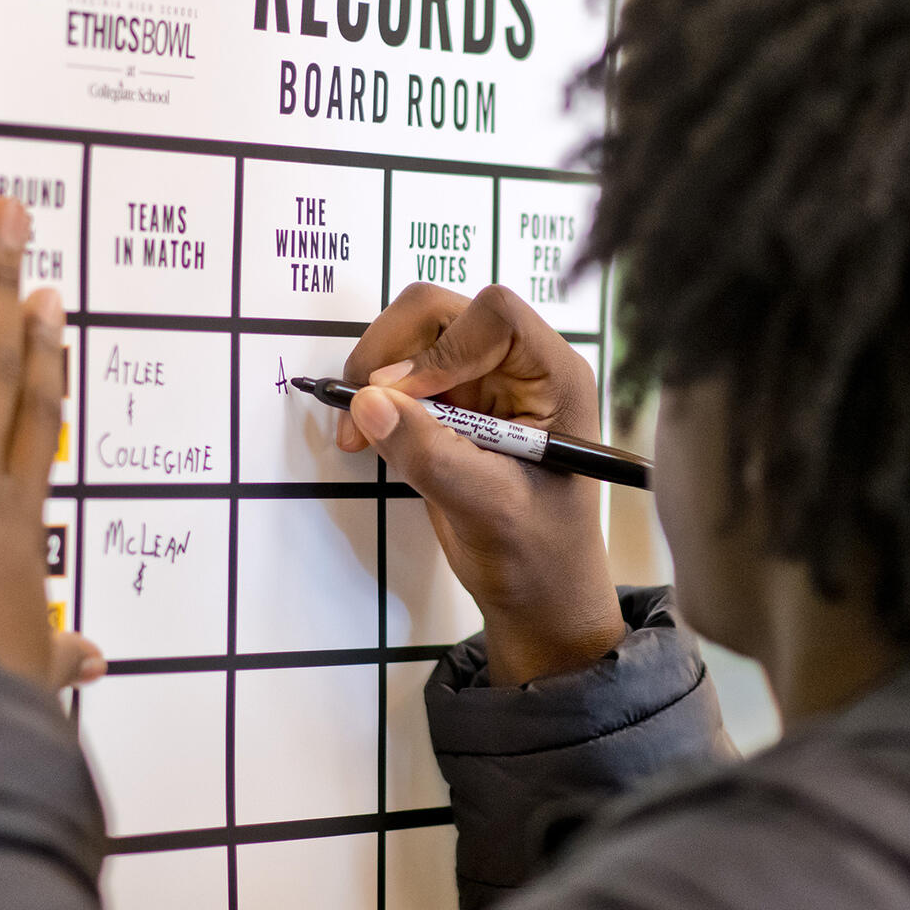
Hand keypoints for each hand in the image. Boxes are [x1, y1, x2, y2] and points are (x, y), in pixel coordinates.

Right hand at [341, 284, 624, 685]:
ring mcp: (482, 382)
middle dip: (390, 354)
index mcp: (553, 376)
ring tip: (356, 434)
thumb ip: (431, 454)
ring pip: (412, 339)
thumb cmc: (539, 555)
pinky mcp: (452, 405)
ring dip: (374, 377)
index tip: (406, 399)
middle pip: (441, 314)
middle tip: (358, 410)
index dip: (442, 348)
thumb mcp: (488, 508)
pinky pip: (401, 377)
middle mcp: (518, 366)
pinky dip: (374, 400)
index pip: (495, 317)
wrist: (539, 595)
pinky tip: (367, 438)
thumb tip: (368, 402)